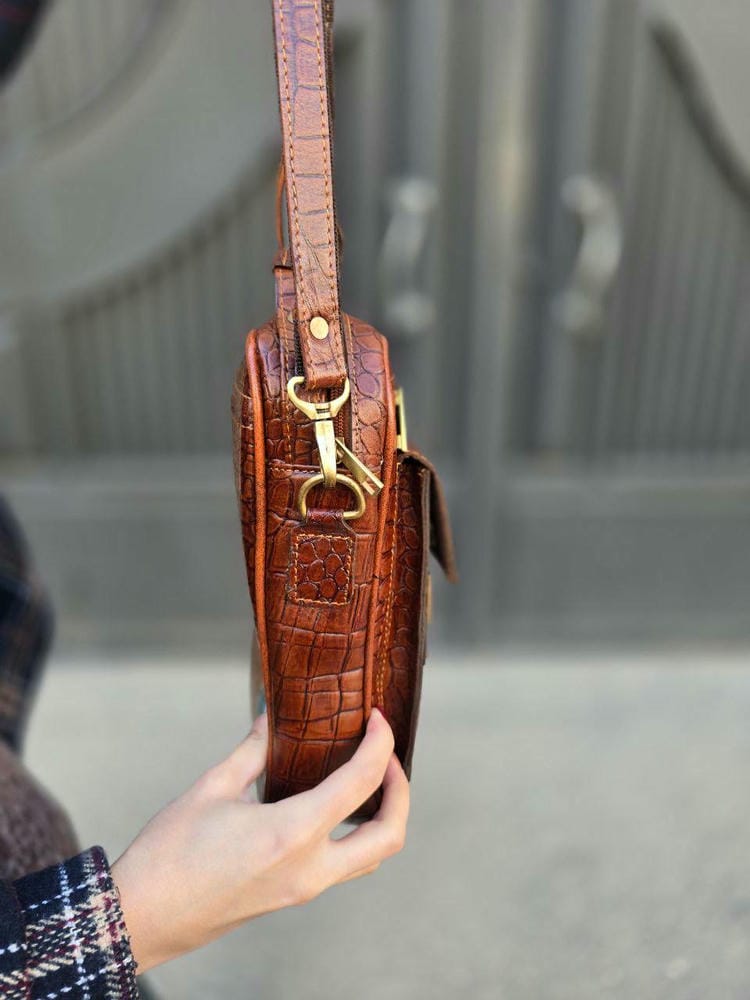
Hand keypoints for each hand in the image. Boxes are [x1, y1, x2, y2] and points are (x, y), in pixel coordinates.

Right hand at [111, 707, 408, 973]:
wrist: (143, 917)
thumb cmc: (169, 854)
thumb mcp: (212, 789)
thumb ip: (253, 750)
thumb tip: (274, 717)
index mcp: (292, 834)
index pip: (360, 783)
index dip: (379, 744)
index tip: (378, 718)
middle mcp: (309, 867)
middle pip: (389, 834)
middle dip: (401, 789)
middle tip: (386, 753)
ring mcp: (305, 888)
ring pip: (372, 856)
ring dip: (384, 815)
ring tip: (368, 776)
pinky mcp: (293, 896)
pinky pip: (345, 866)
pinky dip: (356, 833)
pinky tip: (335, 805)